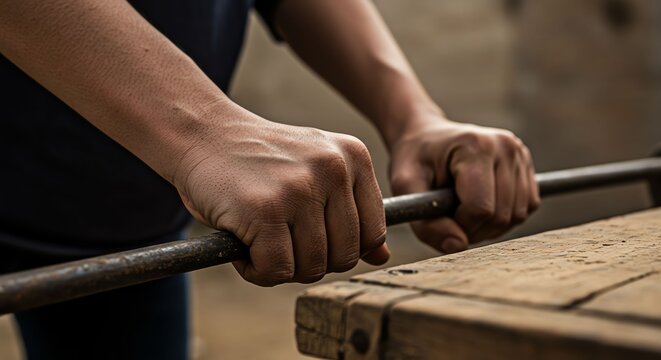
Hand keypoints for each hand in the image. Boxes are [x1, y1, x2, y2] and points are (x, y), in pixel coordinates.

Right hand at [172, 110, 388, 285]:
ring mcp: (299, 188)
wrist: (203, 134)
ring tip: (259, 239)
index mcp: (354, 157)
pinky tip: (242, 245)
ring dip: (282, 267)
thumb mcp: (315, 174)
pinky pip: (276, 271)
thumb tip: (381, 257)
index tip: (308, 236)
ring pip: (312, 267)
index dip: (340, 249)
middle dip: (310, 262)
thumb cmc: (260, 161)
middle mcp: (333, 169)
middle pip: (344, 256)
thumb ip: (350, 213)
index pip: (373, 234)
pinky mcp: (264, 209)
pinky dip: (256, 271)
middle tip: (279, 242)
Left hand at [389, 117, 539, 253]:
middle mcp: (505, 146)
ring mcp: (519, 154)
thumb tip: (458, 246)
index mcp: (475, 146)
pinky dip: (504, 217)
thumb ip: (426, 222)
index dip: (460, 224)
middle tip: (451, 215)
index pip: (481, 208)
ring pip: (517, 215)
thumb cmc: (415, 160)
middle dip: (474, 228)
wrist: (426, 136)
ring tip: (463, 208)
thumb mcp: (405, 187)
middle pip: (501, 215)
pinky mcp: (527, 165)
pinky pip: (526, 208)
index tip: (442, 215)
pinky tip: (481, 204)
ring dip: (489, 225)